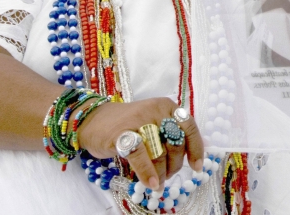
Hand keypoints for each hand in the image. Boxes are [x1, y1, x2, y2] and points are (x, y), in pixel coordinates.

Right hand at [77, 97, 203, 189]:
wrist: (92, 121)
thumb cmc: (127, 126)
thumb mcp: (154, 123)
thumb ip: (170, 135)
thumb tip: (190, 159)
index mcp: (166, 106)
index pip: (189, 128)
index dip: (196, 149)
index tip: (197, 168)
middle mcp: (156, 110)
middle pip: (175, 144)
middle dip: (174, 165)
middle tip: (167, 176)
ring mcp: (139, 120)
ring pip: (160, 153)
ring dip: (161, 173)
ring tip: (157, 183)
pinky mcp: (122, 133)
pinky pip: (141, 157)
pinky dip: (147, 173)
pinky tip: (151, 183)